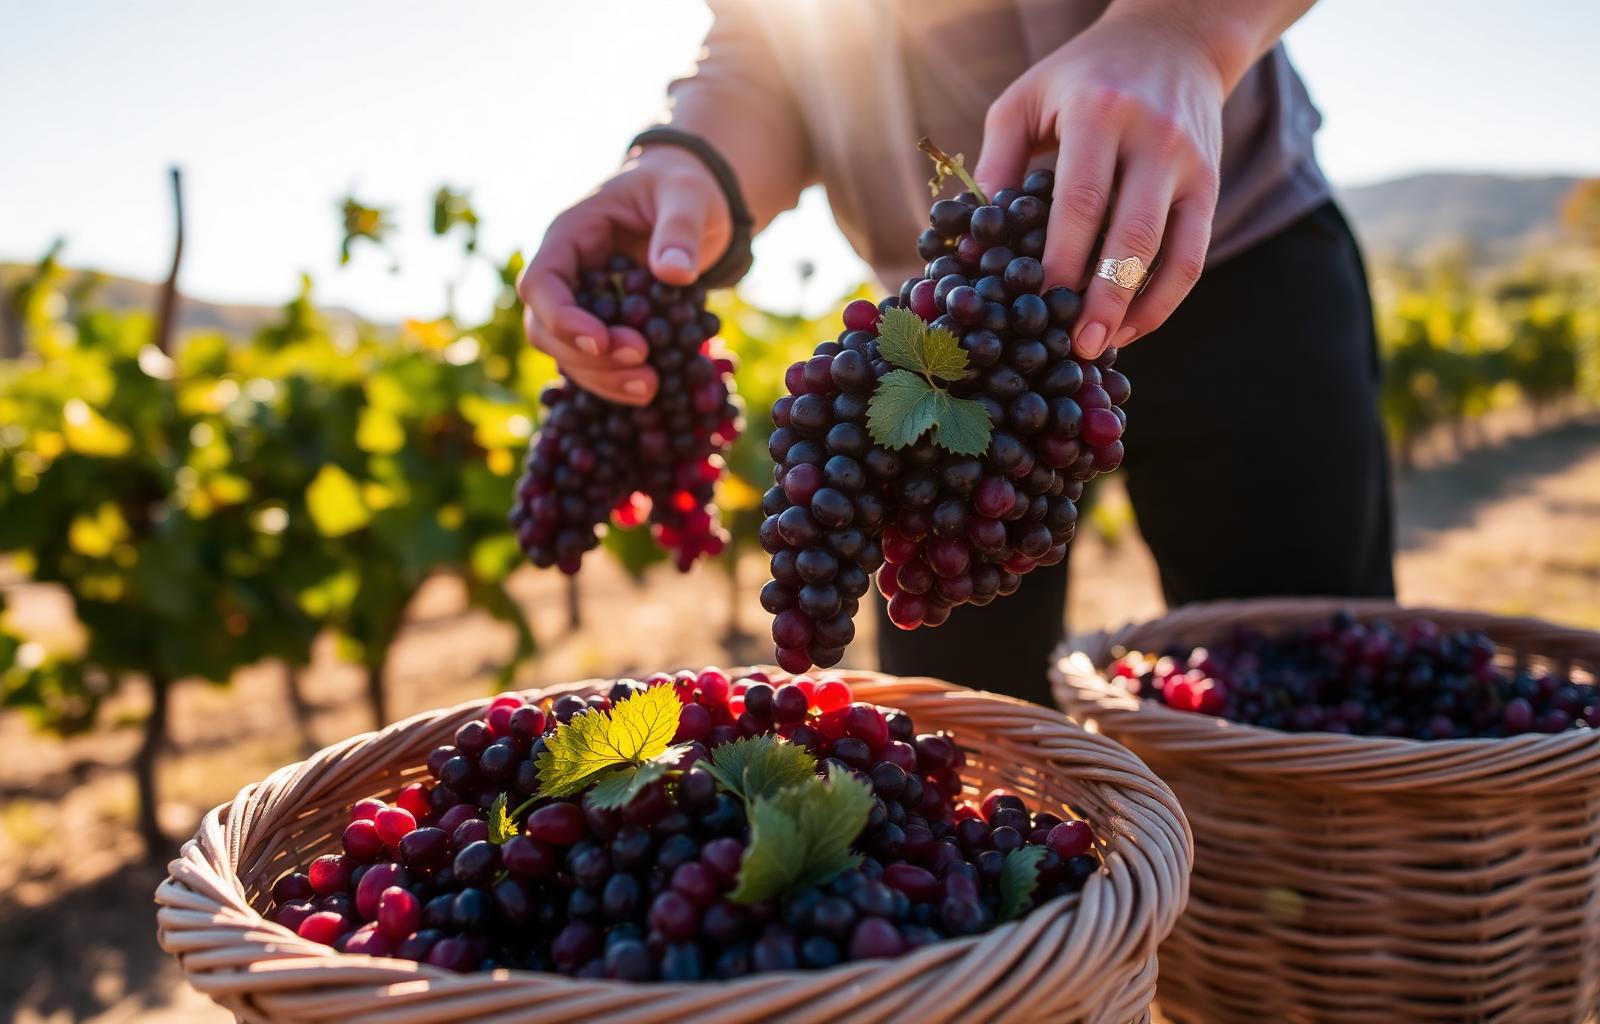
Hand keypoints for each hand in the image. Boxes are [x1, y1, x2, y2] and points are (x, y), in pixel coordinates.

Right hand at [517, 147, 729, 403]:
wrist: (690, 199)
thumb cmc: (681, 187)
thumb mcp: (688, 196)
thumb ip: (680, 229)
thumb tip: (674, 274)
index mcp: (571, 234)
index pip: (541, 282)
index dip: (562, 318)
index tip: (601, 342)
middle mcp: (567, 273)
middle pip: (546, 328)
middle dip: (588, 358)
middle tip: (643, 369)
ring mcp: (583, 302)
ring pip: (568, 355)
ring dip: (604, 380)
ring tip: (652, 389)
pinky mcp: (606, 325)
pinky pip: (598, 362)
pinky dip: (620, 381)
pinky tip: (655, 391)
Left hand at [975, 11, 1225, 358]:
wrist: (1173, 38)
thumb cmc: (1081, 76)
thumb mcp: (1027, 99)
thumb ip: (999, 163)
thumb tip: (972, 243)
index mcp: (1100, 113)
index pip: (1080, 200)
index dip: (1059, 260)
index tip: (1032, 303)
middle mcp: (1153, 138)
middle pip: (1130, 235)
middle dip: (1101, 298)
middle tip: (1074, 346)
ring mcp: (1189, 164)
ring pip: (1173, 252)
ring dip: (1139, 309)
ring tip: (1103, 346)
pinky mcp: (1210, 185)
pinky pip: (1194, 255)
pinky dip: (1165, 298)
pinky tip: (1132, 324)